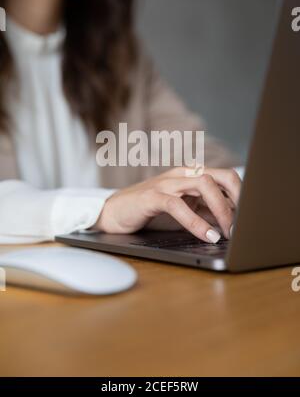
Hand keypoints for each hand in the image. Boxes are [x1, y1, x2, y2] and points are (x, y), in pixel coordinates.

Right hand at [95, 167, 241, 243]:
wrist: (113, 211)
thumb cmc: (150, 211)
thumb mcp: (185, 209)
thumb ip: (205, 210)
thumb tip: (233, 221)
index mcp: (191, 176)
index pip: (226, 177)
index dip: (242, 195)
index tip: (249, 217)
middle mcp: (182, 175)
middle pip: (220, 176)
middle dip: (238, 199)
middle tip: (243, 225)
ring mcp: (167, 183)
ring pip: (203, 185)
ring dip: (222, 209)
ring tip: (228, 232)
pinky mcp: (152, 197)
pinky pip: (178, 205)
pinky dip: (196, 222)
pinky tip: (206, 236)